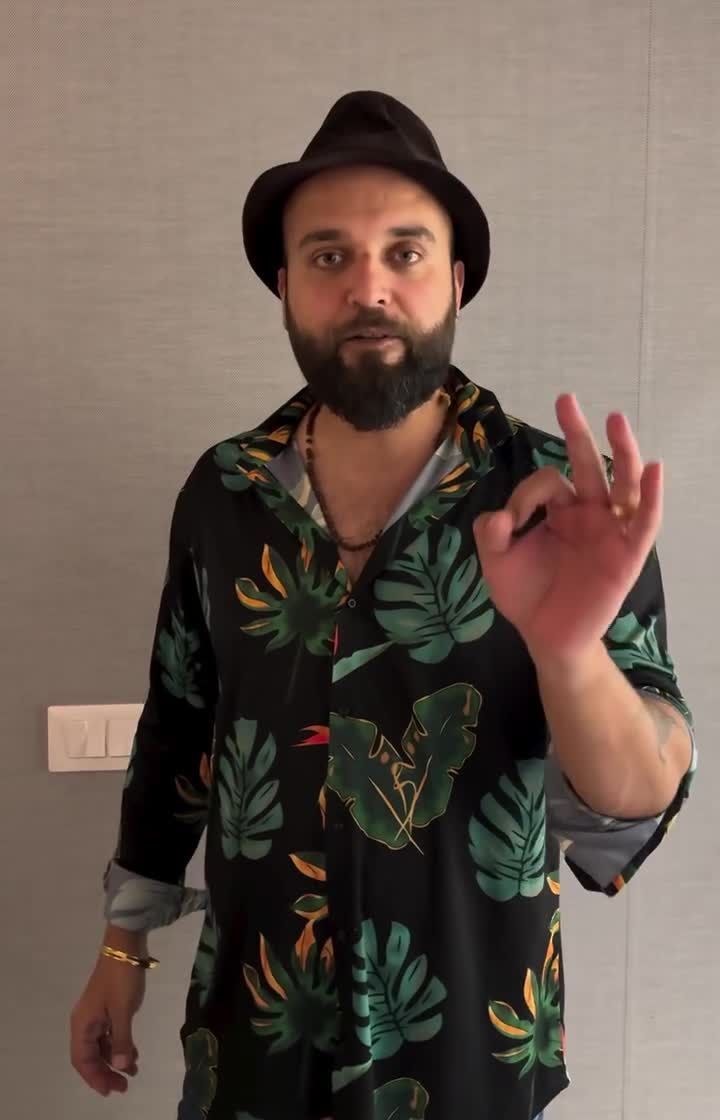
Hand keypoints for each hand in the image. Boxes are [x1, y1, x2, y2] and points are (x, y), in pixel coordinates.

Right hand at [70, 954, 144, 1094]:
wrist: (126, 947)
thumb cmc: (122, 979)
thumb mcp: (123, 1011)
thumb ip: (122, 1040)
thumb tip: (120, 1067)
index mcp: (82, 1024)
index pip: (82, 1060)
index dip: (94, 1077)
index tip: (111, 1090)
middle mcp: (85, 1021)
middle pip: (90, 1055)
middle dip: (106, 1072)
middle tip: (124, 1086)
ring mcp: (96, 1014)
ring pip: (101, 1045)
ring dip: (114, 1060)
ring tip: (133, 1072)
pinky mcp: (108, 1008)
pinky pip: (109, 1034)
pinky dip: (119, 1045)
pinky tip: (133, 1053)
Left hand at [472, 394, 662, 668]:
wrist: (547, 638)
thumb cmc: (526, 595)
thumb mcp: (497, 563)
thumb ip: (491, 535)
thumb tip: (498, 516)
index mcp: (558, 510)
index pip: (547, 482)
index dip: (526, 495)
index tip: (509, 522)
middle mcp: (587, 513)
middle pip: (587, 465)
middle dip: (577, 432)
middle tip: (565, 399)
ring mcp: (609, 531)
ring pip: (621, 484)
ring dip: (622, 452)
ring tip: (617, 421)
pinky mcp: (626, 554)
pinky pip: (643, 521)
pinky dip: (651, 496)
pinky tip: (654, 469)